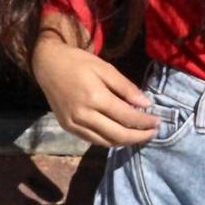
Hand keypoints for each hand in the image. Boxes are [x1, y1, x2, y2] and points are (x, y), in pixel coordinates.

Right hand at [31, 35, 160, 147]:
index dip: (144, 122)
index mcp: (95, 97)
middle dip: (138, 136)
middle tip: (153, 133)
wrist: (47, 65)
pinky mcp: (68, 128)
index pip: (126, 117)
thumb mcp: (105, 68)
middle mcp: (84, 115)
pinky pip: (94, 141)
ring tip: (140, 136)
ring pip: (106, 142)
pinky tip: (120, 135)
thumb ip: (126, 87)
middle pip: (118, 134)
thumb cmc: (78, 62)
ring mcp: (74, 124)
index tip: (157, 121)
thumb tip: (146, 104)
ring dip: (125, 142)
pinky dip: (110, 141)